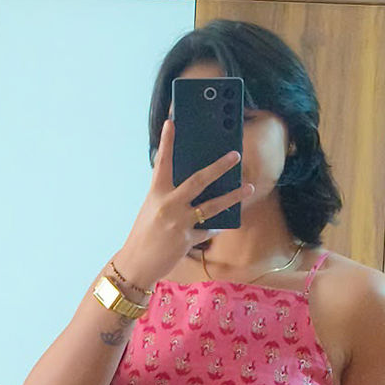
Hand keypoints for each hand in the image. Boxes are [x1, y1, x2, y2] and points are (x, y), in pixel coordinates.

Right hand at [115, 116, 254, 287]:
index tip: (171, 122)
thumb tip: (192, 186)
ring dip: (233, 196)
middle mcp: (168, 205)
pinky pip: (208, 229)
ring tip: (248, 188)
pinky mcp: (187, 240)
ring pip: (213, 206)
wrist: (137, 263)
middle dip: (219, 167)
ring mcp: (179, 222)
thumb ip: (169, 196)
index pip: (162, 162)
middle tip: (235, 155)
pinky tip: (227, 221)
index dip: (167, 141)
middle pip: (198, 180)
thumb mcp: (152, 209)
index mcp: (156, 193)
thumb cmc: (144, 234)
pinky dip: (217, 225)